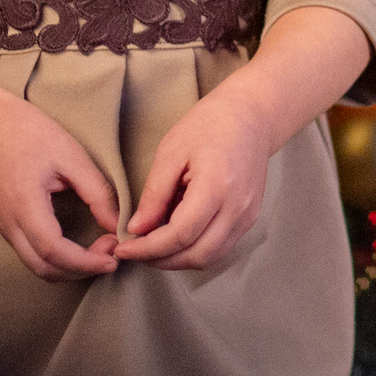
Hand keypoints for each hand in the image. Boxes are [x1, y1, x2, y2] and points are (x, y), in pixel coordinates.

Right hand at [0, 97, 121, 281]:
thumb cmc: (32, 134)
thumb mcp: (72, 156)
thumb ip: (97, 193)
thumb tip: (118, 225)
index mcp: (23, 202)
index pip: (52, 249)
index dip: (84, 262)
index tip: (112, 260)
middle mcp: (8, 222)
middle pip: (43, 267)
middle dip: (79, 270)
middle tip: (110, 254)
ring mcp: (3, 226)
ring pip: (35, 265)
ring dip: (68, 268)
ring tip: (98, 249)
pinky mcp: (5, 226)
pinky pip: (30, 254)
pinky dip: (57, 259)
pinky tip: (78, 246)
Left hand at [112, 87, 270, 270]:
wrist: (251, 115)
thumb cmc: (210, 124)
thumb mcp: (171, 151)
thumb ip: (154, 194)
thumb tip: (137, 229)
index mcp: (217, 186)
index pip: (180, 235)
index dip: (148, 249)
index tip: (124, 248)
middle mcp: (238, 207)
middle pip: (196, 255)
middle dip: (160, 260)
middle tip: (134, 251)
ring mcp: (247, 215)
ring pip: (209, 258)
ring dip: (177, 260)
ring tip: (152, 247)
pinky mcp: (249, 218)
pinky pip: (220, 247)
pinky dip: (194, 250)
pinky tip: (175, 237)